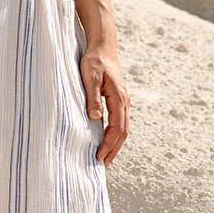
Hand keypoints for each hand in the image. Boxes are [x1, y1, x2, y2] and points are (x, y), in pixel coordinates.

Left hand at [78, 41, 128, 163]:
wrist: (103, 46)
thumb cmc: (94, 60)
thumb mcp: (89, 77)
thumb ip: (92, 98)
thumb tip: (95, 118)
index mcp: (118, 97)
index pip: (116, 127)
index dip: (108, 144)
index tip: (98, 157)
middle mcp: (124, 101)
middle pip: (123, 133)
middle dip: (113, 150)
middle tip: (102, 166)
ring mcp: (122, 101)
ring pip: (122, 128)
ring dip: (114, 145)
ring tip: (104, 159)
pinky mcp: (117, 100)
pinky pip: (119, 122)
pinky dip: (113, 135)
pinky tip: (105, 141)